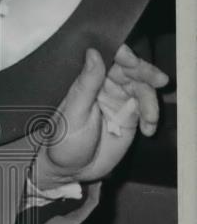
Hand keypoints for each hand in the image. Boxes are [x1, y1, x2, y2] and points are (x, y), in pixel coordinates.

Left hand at [35, 44, 168, 189]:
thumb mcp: (73, 114)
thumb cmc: (63, 141)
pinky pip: (147, 110)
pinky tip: (149, 130)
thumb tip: (93, 52)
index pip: (108, 59)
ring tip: (150, 120)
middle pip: (131, 71)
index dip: (122, 56)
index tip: (133, 61)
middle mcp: (105, 87)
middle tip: (159, 80)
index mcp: (88, 81)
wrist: (70, 170)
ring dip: (151, 102)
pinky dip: (152, 117)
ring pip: (143, 89)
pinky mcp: (130, 118)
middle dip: (146, 73)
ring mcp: (119, 101)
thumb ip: (86, 84)